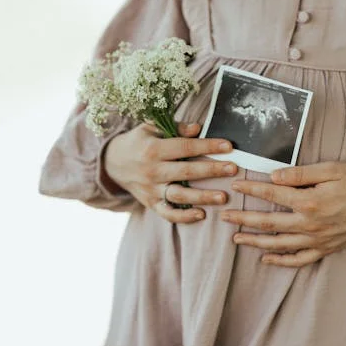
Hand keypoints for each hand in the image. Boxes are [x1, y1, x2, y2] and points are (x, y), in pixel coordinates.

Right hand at [103, 122, 238, 222]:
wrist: (112, 163)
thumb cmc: (138, 142)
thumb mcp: (151, 128)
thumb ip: (175, 128)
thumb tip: (198, 128)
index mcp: (154, 149)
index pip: (185, 147)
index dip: (207, 146)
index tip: (228, 146)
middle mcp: (152, 171)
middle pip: (186, 172)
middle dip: (211, 170)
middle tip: (233, 169)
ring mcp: (151, 189)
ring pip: (179, 196)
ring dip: (202, 197)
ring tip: (223, 197)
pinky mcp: (150, 203)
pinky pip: (168, 213)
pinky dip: (183, 217)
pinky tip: (201, 215)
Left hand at [220, 162, 345, 266]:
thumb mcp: (331, 170)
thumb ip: (301, 174)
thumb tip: (274, 176)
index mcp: (309, 202)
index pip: (272, 195)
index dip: (251, 190)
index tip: (235, 185)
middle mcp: (309, 224)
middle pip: (268, 223)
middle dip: (243, 219)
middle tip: (224, 216)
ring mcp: (316, 240)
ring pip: (278, 244)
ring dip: (254, 241)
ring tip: (235, 238)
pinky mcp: (325, 249)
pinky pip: (298, 260)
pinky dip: (280, 260)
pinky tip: (265, 257)